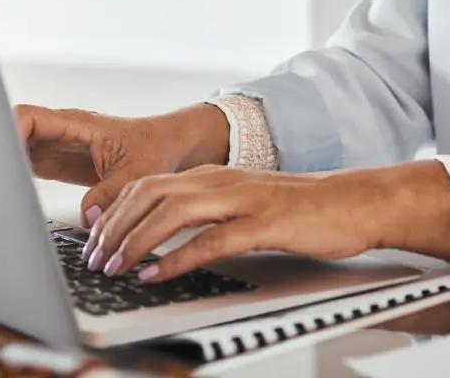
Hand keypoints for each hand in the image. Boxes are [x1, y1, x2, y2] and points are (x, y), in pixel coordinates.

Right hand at [14, 103, 230, 224]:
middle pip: (13, 134)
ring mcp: (59, 148)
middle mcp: (62, 133)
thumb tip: (85, 216)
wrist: (172, 147)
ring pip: (16, 151)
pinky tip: (5, 199)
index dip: (4, 132)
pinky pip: (27, 167)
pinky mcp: (60, 165)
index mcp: (78, 124)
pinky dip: (14, 180)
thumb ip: (111, 193)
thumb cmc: (158, 147)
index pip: (28, 118)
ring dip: (2, 168)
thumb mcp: (138, 172)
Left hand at [81, 161, 449, 280]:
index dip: (115, 211)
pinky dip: (178, 258)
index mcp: (215, 175)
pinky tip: (157, 274)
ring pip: (174, 211)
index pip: (149, 183)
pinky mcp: (265, 223)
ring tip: (116, 266)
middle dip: (114, 226)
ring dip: (137, 240)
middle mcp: (223, 180)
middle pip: (151, 192)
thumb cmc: (302, 210)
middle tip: (94, 257)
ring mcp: (244, 199)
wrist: (356, 201)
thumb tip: (165, 239)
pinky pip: (212, 240)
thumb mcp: (246, 204)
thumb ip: (210, 214)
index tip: (94, 239)